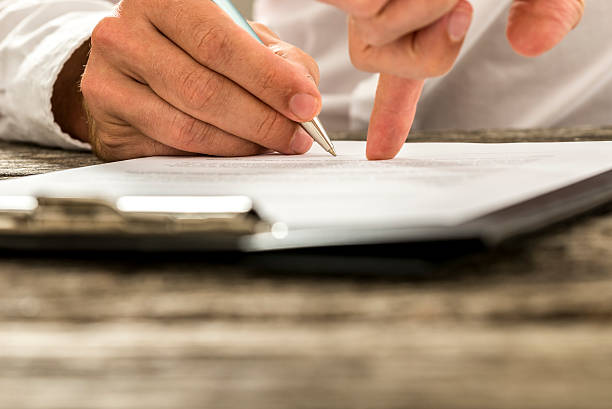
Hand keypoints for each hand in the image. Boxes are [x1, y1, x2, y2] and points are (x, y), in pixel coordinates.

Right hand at [54, 0, 320, 160]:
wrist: (128, 64)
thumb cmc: (189, 47)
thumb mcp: (236, 36)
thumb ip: (274, 59)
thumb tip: (303, 96)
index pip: (220, 43)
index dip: (269, 79)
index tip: (306, 105)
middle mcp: (124, 33)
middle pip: (203, 89)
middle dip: (261, 120)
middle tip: (295, 138)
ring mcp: (106, 78)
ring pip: (186, 126)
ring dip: (239, 144)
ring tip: (269, 145)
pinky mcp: (104, 120)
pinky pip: (167, 149)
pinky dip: (211, 155)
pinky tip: (233, 150)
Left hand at [321, 0, 584, 159]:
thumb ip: (551, 5)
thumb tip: (532, 43)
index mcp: (425, 10)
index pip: (404, 76)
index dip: (393, 117)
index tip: (384, 151)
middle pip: (378, 53)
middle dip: (424, 29)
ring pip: (371, 25)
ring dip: (416, 0)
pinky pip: (360, 5)